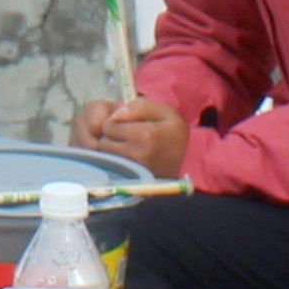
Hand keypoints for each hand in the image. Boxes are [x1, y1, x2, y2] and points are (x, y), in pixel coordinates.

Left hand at [74, 96, 192, 179]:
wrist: (185, 164)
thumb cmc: (172, 135)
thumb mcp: (165, 112)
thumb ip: (139, 106)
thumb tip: (115, 113)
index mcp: (146, 136)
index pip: (108, 125)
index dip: (115, 122)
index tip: (126, 125)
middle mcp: (137, 155)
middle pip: (103, 142)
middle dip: (110, 136)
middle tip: (123, 136)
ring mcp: (132, 172)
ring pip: (104, 156)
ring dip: (110, 150)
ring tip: (125, 147)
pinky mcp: (128, 181)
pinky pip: (108, 168)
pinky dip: (112, 162)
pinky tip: (124, 159)